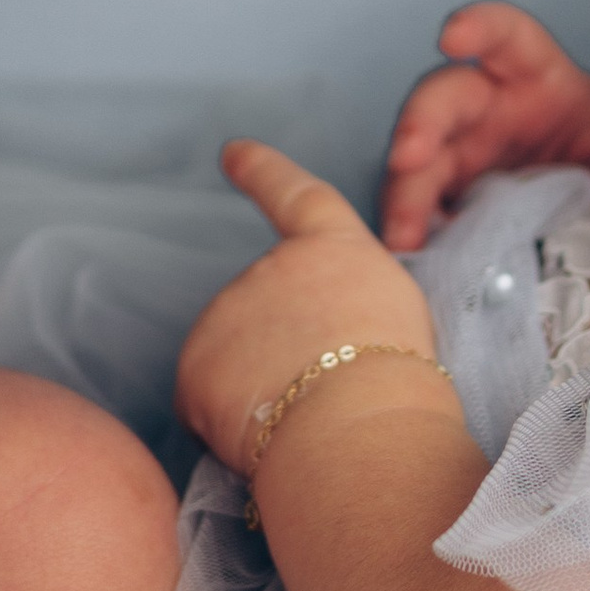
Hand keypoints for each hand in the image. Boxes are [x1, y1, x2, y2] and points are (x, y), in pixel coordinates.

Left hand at [178, 141, 444, 471]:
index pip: (293, 194)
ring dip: (256, 391)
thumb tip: (321, 330)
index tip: (234, 152)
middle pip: (264, 310)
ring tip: (305, 418)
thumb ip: (347, 299)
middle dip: (281, 351)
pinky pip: (204, 405)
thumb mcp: (393, 312)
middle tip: (325, 393)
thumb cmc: (395, 382)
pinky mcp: (194, 367)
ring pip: (233, 362)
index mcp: (330, 248)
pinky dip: (225, 426)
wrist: (358, 428)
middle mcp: (269, 267)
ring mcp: (225, 313)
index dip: (263, 171)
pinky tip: (263, 438)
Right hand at [379, 3, 589, 250]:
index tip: (452, 35)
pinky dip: (416, 243)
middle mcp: (486, 112)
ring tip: (403, 237)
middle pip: (442, 102)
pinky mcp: (452, 211)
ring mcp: (462, 164)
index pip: (504, 37)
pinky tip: (415, 270)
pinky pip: (424, 222)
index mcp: (532, 75)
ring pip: (419, 168)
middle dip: (421, 122)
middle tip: (409, 154)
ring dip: (406, 197)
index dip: (478, 28)